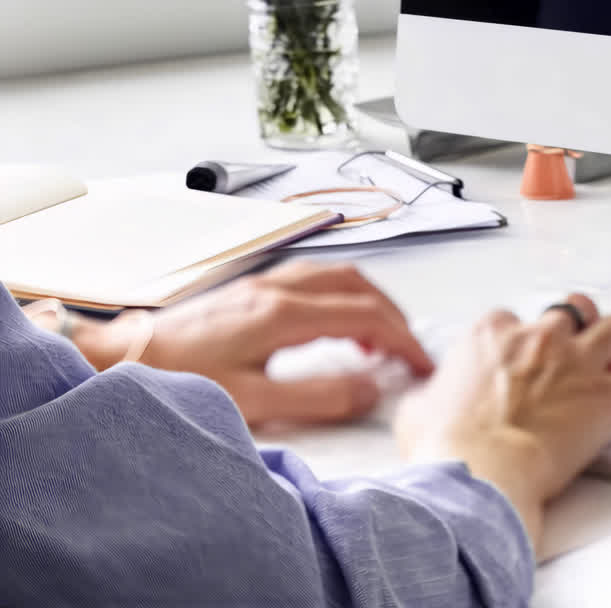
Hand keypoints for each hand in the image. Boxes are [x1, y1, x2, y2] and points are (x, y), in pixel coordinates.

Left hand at [75, 261, 432, 425]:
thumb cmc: (179, 380)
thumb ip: (317, 396)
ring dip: (370, 302)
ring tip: (379, 339)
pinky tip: (336, 322)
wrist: (123, 359)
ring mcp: (266, 283)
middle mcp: (279, 288)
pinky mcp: (253, 289)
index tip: (420, 363)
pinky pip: (317, 278)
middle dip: (393, 315)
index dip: (401, 339)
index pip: (366, 315)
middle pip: (359, 285)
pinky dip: (343, 296)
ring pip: (339, 276)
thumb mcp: (252, 403)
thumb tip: (369, 389)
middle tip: (409, 349)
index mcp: (284, 313)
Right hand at [393, 292, 610, 550]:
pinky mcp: (607, 396)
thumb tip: (425, 401)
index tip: (520, 367)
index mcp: (493, 332)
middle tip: (575, 356)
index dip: (519, 344)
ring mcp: (578, 362)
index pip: (514, 319)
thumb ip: (429, 393)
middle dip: (577, 328)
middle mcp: (540, 336)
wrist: (480, 475)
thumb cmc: (446, 448)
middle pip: (574, 309)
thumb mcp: (416, 411)